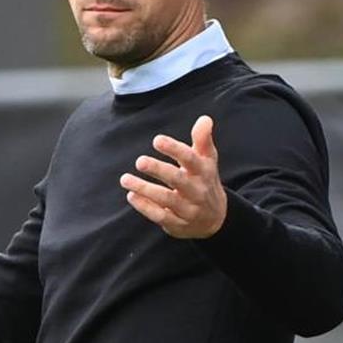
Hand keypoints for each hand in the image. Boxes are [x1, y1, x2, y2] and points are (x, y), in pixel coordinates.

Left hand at [119, 115, 227, 238]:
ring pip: (165, 199)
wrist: (216, 218)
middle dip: (158, 170)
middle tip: (139, 161)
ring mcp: (188, 209)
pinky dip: (145, 207)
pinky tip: (132, 195)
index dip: (174, 149)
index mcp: (203, 171)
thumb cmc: (205, 181)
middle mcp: (197, 190)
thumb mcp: (208, 160)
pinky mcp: (178, 224)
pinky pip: (160, 216)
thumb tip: (205, 118)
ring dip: (144, 189)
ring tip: (125, 179)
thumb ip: (203, 139)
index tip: (157, 140)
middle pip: (177, 179)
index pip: (190, 159)